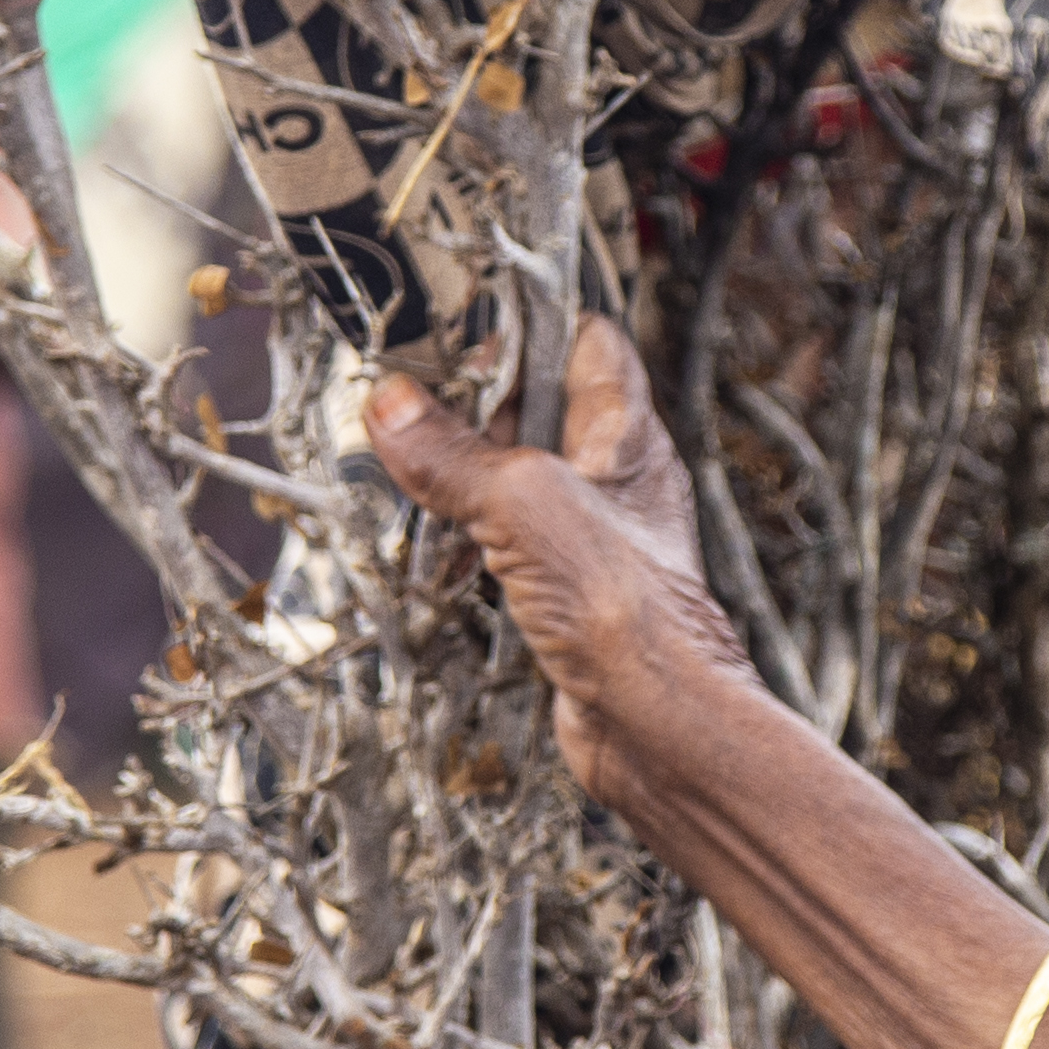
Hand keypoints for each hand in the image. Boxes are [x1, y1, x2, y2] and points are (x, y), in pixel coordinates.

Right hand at [364, 316, 761, 817]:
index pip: (586, 342)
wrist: (656, 724)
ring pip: (517, 482)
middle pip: (539, 410)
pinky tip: (431, 549)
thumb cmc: (623, 607)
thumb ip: (453, 455)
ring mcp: (591, 540)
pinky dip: (467, 542)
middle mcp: (614, 482)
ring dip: (461, 477)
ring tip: (403, 470)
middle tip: (407, 405)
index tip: (457, 328)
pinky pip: (508, 546)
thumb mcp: (523, 504)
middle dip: (473, 405)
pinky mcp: (566, 596)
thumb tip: (391, 405)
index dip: (527, 324)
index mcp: (626, 438)